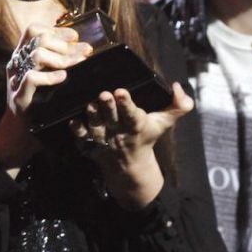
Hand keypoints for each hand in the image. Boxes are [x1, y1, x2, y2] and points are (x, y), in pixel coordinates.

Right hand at [0, 25, 90, 170]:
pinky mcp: (19, 97)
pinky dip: (50, 76)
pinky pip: (32, 78)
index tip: (75, 37)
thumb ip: (57, 62)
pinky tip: (63, 78)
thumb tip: (82, 48)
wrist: (21, 134)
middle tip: (85, 52)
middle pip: (38, 39)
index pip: (34, 30)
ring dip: (61, 59)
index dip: (56, 30)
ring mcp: (15, 80)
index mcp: (22, 56)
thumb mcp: (48, 78)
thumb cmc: (40, 105)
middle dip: (66, 44)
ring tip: (77, 65)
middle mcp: (16, 64)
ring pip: (36, 55)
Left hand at [70, 81, 193, 208]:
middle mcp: (118, 133)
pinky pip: (82, 138)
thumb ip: (178, 105)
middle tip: (104, 94)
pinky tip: (72, 121)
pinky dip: (77, 131)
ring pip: (96, 127)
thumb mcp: (165, 122)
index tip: (121, 91)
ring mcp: (103, 139)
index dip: (126, 104)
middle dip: (108, 107)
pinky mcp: (89, 144)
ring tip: (90, 105)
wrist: (129, 165)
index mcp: (136, 126)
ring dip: (92, 117)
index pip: (132, 114)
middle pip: (112, 119)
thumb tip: (177, 86)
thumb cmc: (146, 136)